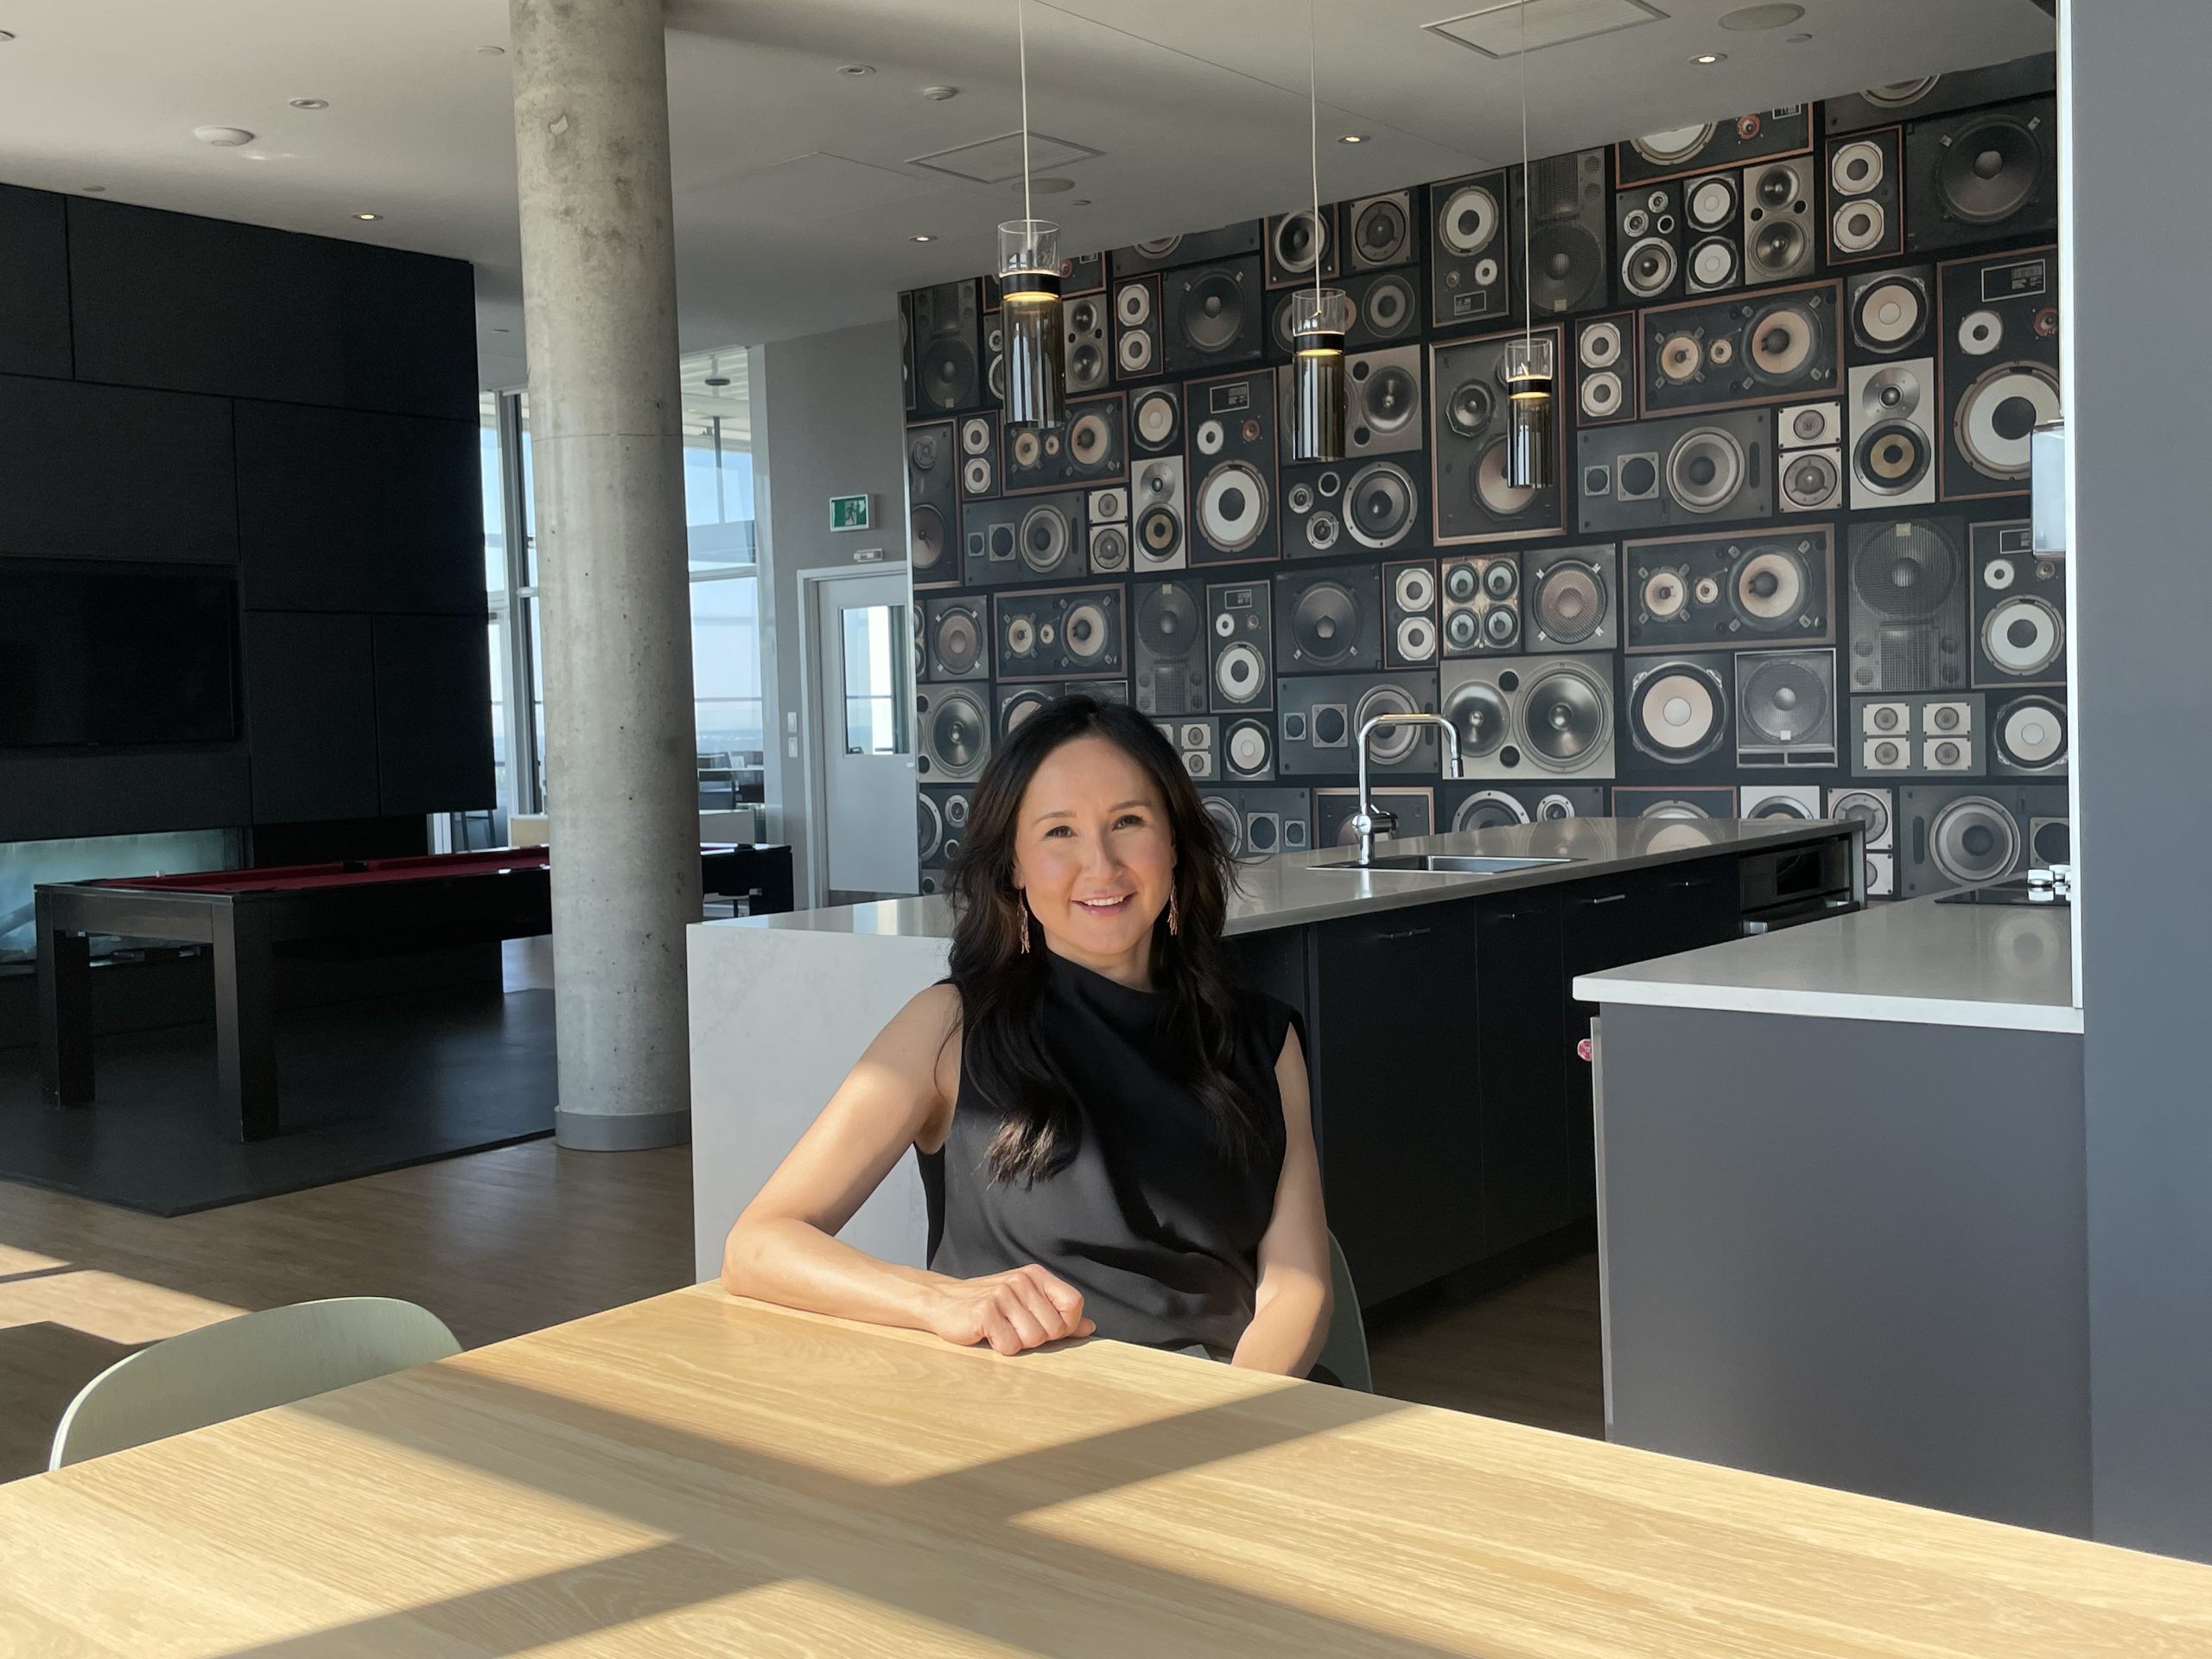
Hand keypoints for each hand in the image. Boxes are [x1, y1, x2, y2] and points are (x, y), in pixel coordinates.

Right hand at [924, 1265, 1094, 1354]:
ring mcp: (1003, 1294)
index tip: (1048, 1330)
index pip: (1074, 1303)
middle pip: (1054, 1328)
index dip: (1067, 1325)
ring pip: (1034, 1339)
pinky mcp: (985, 1311)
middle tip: (1014, 1329)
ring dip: (1017, 1344)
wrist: (943, 1303)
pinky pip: (1010, 1346)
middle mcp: (1021, 1280)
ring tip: (1001, 1330)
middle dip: (1037, 1339)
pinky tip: (988, 1335)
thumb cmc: (989, 1306)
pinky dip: (1000, 1347)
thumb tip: (1089, 1328)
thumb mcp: (1026, 1304)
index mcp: (1036, 1276)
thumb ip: (1058, 1314)